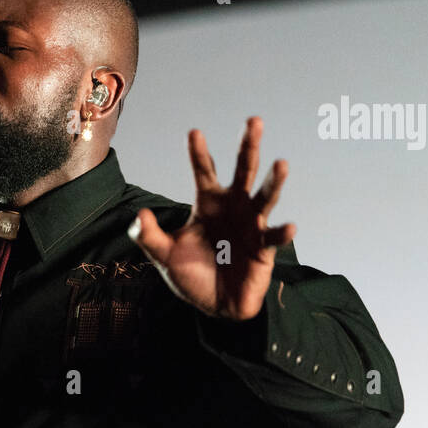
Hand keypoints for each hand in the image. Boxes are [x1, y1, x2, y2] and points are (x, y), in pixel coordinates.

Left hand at [128, 117, 295, 319]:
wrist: (215, 306)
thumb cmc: (192, 275)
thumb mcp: (164, 255)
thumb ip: (149, 236)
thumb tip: (139, 216)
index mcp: (209, 204)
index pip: (204, 172)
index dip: (199, 154)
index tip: (194, 132)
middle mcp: (234, 207)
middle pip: (242, 171)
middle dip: (248, 147)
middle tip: (254, 121)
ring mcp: (252, 225)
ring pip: (264, 197)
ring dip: (273, 182)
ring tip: (281, 164)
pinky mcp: (264, 248)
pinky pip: (273, 238)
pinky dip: (282, 233)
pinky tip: (288, 227)